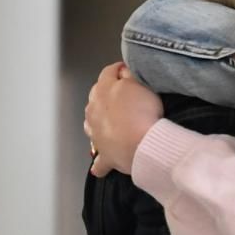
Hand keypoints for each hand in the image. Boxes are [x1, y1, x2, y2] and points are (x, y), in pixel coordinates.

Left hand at [84, 62, 163, 176]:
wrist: (142, 143)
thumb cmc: (142, 112)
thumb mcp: (140, 84)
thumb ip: (129, 75)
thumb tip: (122, 71)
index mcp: (103, 91)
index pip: (108, 73)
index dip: (118, 69)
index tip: (126, 69)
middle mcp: (94, 111)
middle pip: (96, 97)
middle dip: (105, 93)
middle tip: (122, 92)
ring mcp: (97, 134)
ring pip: (91, 124)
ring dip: (99, 121)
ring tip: (111, 121)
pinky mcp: (105, 155)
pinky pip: (100, 161)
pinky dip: (100, 163)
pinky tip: (99, 166)